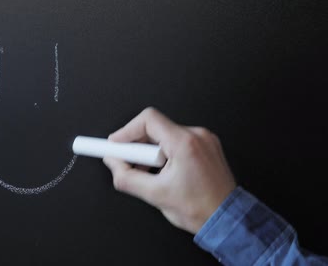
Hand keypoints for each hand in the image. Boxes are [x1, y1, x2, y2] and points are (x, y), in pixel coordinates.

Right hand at [103, 107, 236, 233]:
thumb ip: (127, 177)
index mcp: (186, 144)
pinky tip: (163, 172)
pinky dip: (164, 154)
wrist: (227, 220)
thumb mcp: (155, 195)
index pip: (148, 120)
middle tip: (127, 162)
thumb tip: (113, 163)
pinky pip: (177, 141)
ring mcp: (204, 140)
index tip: (115, 144)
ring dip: (150, 151)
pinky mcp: (206, 147)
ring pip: (165, 136)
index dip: (126, 131)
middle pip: (155, 127)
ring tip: (150, 173)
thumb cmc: (201, 209)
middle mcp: (197, 136)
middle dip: (137, 145)